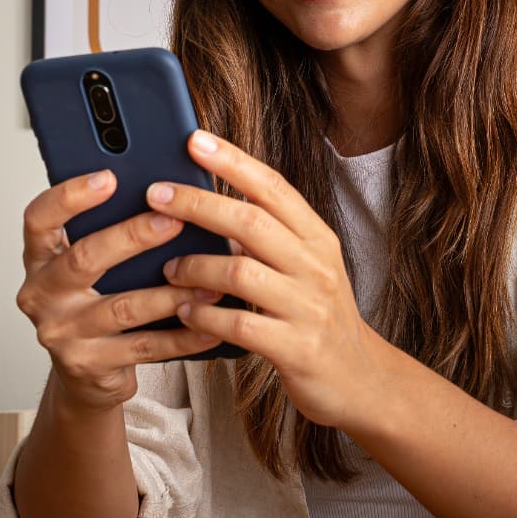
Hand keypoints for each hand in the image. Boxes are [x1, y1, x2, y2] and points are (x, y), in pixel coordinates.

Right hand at [16, 170, 223, 412]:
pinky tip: (210, 323)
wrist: (87, 372)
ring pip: (121, 307)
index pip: (40, 218)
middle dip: (132, 237)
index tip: (109, 176)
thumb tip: (174, 193)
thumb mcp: (97, 263)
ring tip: (210, 280)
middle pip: (84, 259)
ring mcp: (63, 332)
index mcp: (41, 257)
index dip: (70, 196)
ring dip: (170, 293)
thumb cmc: (99, 301)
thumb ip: (115, 229)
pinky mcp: (88, 365)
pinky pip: (143, 348)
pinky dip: (182, 335)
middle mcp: (42, 293)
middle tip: (174, 220)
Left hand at [147, 130, 395, 427]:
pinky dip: (205, 317)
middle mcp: (316, 266)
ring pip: (240, 272)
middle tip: (156, 194)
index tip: (194, 139)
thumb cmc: (319, 317)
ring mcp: (308, 308)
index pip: (274, 187)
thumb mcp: (308, 267)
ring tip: (168, 268)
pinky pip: (240, 326)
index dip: (233, 161)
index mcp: (318, 239)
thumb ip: (270, 238)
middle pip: (251, 222)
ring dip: (194, 267)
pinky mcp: (297, 348)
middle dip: (198, 204)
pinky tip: (186, 312)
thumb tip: (211, 203)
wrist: (361, 378)